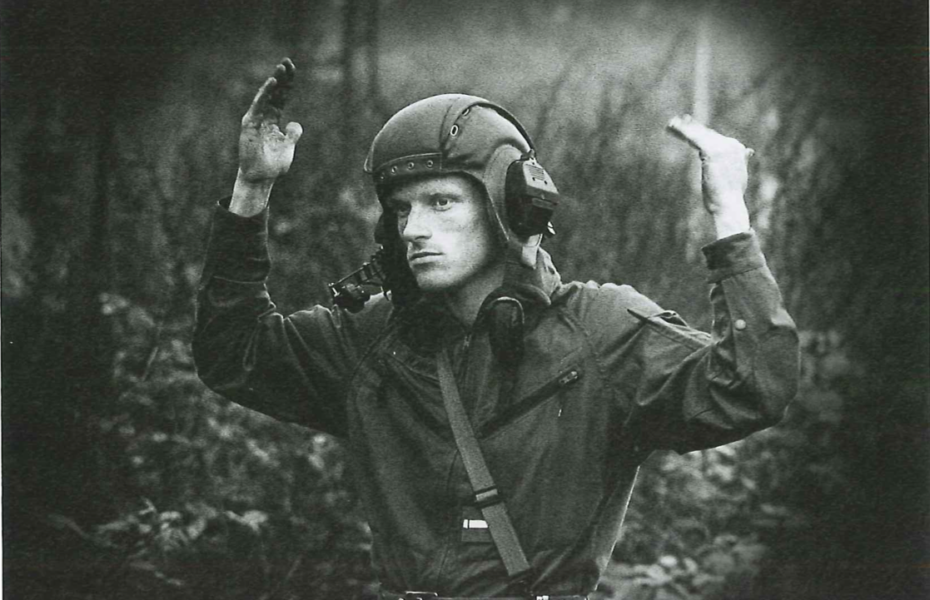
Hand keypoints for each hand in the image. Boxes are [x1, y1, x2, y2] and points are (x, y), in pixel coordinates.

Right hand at [238, 58, 302, 183]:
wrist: (261, 177)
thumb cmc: (273, 165)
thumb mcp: (288, 147)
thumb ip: (293, 134)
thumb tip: (294, 123)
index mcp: (274, 119)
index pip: (281, 96)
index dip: (287, 83)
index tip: (293, 69)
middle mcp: (264, 115)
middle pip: (274, 92)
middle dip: (281, 77)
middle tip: (287, 61)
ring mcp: (256, 118)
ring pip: (265, 95)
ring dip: (274, 80)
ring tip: (281, 68)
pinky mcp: (250, 123)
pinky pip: (258, 104)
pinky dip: (265, 93)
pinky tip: (272, 82)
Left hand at [667, 115, 752, 236]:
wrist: (729, 205)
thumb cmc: (730, 196)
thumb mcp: (738, 174)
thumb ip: (741, 161)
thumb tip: (748, 151)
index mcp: (737, 149)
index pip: (715, 137)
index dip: (701, 132)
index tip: (689, 127)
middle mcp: (731, 145)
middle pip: (706, 134)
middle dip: (691, 128)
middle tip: (677, 122)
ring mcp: (722, 147)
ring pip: (698, 134)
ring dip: (683, 128)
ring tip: (670, 125)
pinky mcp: (711, 151)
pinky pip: (693, 138)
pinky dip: (682, 132)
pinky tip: (672, 127)